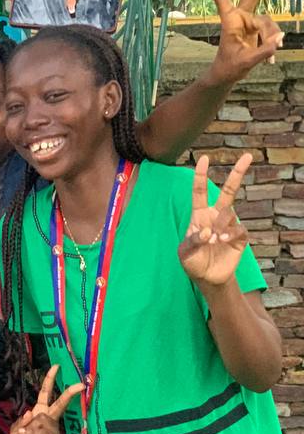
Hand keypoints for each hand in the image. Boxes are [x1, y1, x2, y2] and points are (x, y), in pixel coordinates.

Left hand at [10, 365, 83, 433]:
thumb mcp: (15, 431)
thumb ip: (21, 421)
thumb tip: (30, 411)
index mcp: (38, 413)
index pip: (45, 394)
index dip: (49, 381)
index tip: (56, 367)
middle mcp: (48, 419)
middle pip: (59, 403)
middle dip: (69, 393)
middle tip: (80, 384)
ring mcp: (53, 430)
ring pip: (45, 418)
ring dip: (32, 425)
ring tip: (24, 433)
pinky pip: (45, 431)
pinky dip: (33, 431)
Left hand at [179, 152, 251, 287]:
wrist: (207, 277)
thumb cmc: (193, 261)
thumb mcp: (185, 252)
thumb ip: (192, 240)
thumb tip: (206, 231)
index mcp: (199, 215)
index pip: (199, 192)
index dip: (201, 176)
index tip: (203, 159)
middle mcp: (215, 216)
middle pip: (228, 192)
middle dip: (237, 174)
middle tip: (247, 156)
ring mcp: (228, 226)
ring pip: (229, 214)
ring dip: (219, 226)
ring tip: (212, 241)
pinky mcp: (239, 237)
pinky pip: (237, 229)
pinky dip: (229, 234)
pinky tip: (221, 241)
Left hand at [202, 0, 284, 85]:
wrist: (227, 75)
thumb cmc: (229, 68)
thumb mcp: (246, 62)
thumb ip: (264, 50)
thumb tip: (279, 38)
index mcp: (230, 21)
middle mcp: (240, 18)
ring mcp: (250, 23)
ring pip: (268, 22)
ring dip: (271, 38)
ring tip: (269, 56)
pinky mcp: (258, 29)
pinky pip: (271, 32)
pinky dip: (272, 45)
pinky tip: (270, 59)